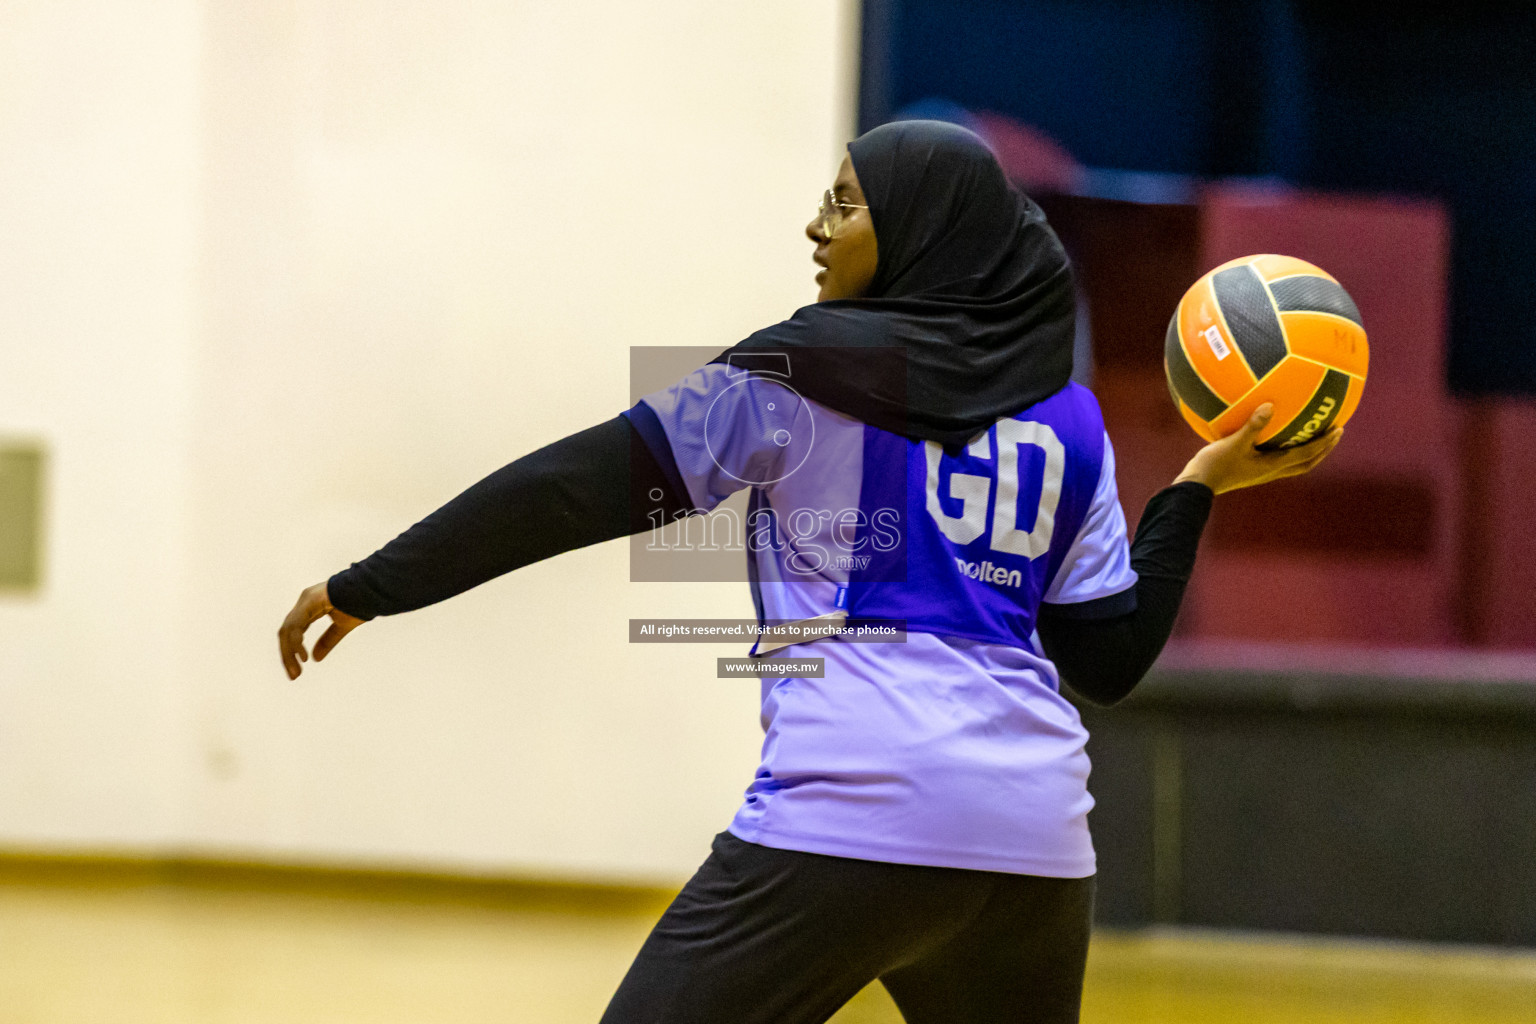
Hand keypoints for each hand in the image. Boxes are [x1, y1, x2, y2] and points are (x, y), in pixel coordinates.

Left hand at [278, 582, 366, 679]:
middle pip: (286, 632)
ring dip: (288, 652)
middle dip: (287, 655)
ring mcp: (305, 600)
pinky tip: (302, 656)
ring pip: (287, 630)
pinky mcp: (310, 601)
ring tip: (297, 671)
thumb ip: (327, 641)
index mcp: (310, 608)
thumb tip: (315, 658)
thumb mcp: (341, 627)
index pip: (293, 632)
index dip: (291, 652)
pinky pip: (296, 624)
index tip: (296, 672)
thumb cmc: (359, 602)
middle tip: (294, 676)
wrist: (372, 589)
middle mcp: (304, 603)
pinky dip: (296, 641)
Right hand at [1173, 403, 1343, 494]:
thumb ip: (1253, 425)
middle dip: (1323, 449)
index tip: (1338, 429)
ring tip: (1314, 435)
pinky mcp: (1252, 470)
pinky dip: (1286, 448)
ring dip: (1308, 451)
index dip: (1324, 443)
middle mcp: (1272, 471)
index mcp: (1272, 466)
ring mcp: (1262, 472)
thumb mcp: (1233, 442)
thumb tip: (1269, 405)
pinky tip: (1277, 434)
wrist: (1197, 486)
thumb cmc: (1215, 465)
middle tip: (1335, 434)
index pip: (1306, 454)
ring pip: (1294, 463)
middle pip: (1306, 463)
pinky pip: (1277, 458)